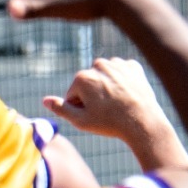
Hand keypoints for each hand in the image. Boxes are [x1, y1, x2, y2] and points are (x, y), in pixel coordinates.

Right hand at [44, 57, 177, 145]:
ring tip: (116, 103)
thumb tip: (45, 100)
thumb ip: (60, 108)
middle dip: (92, 95)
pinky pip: (120, 73)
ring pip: (104, 77)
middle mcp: (99, 65)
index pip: (73, 94)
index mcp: (82, 77)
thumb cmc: (109, 123)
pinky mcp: (133, 66)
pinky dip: (121, 82)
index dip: (80, 107)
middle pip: (88, 83)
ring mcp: (117, 63)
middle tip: (105, 110)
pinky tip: (126, 94)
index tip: (93, 115)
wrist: (143, 122)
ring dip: (106, 87)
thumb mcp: (79, 120)